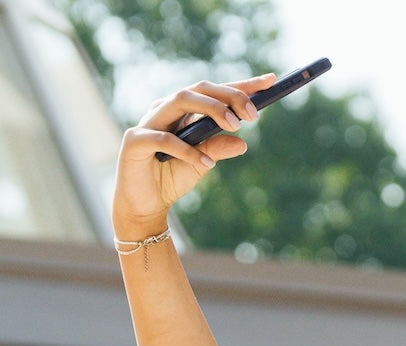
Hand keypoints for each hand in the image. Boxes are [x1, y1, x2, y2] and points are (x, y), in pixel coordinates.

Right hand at [112, 76, 274, 238]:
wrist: (144, 205)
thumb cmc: (171, 178)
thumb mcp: (202, 163)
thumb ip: (218, 149)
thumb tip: (243, 143)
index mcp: (182, 109)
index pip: (214, 90)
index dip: (242, 85)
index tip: (270, 81)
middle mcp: (165, 108)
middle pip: (199, 87)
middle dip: (229, 96)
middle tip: (254, 115)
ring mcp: (148, 121)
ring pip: (181, 99)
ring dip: (211, 109)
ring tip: (235, 127)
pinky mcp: (135, 141)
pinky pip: (165, 139)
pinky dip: (189, 150)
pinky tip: (207, 163)